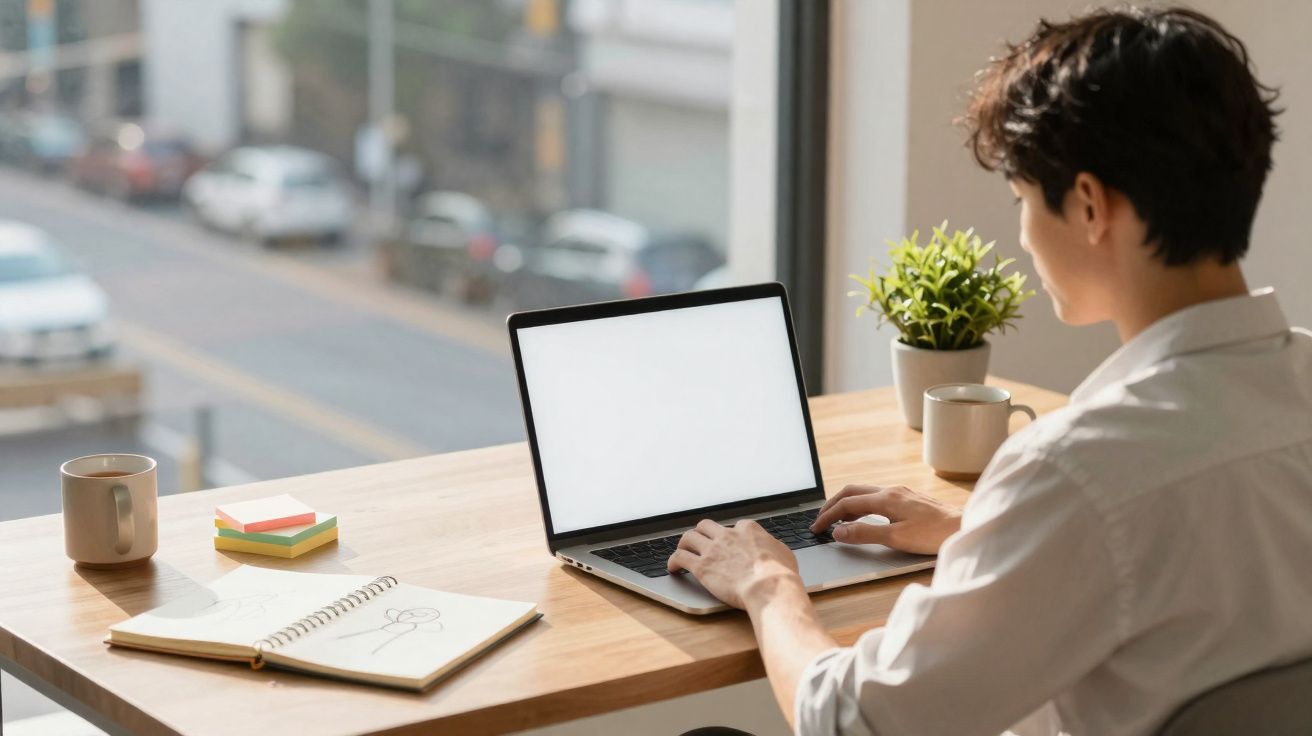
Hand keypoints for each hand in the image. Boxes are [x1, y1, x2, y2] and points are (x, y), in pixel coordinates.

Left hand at [667, 519, 802, 609]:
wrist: (768, 588)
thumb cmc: (780, 574)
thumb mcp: (784, 553)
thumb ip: (773, 547)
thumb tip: (773, 548)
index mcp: (748, 529)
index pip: (734, 526)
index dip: (730, 536)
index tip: (728, 544)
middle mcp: (727, 535)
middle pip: (706, 526)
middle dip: (701, 533)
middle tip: (699, 541)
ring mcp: (712, 550)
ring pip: (689, 537)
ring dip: (683, 544)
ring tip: (681, 551)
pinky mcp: (701, 566)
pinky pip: (680, 557)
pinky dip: (673, 561)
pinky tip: (672, 567)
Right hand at [810, 484, 960, 554]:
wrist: (964, 527)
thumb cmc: (934, 535)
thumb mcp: (895, 538)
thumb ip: (864, 534)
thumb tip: (838, 532)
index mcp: (886, 498)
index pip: (847, 504)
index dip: (828, 516)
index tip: (817, 529)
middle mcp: (891, 490)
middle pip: (852, 492)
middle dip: (832, 505)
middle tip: (820, 521)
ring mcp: (901, 493)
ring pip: (864, 493)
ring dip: (847, 504)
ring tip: (837, 521)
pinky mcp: (908, 498)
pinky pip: (876, 497)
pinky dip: (861, 505)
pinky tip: (863, 517)